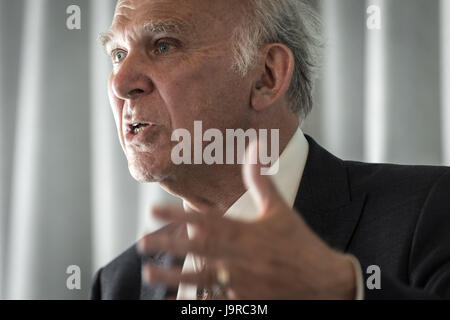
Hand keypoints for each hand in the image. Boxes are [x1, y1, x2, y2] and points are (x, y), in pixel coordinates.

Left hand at [138, 145, 355, 299]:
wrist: (324, 281)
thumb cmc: (299, 243)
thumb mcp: (280, 209)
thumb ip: (260, 180)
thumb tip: (255, 145)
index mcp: (247, 232)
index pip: (207, 220)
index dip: (179, 214)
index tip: (155, 209)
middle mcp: (241, 256)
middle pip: (198, 249)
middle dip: (168, 244)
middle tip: (142, 240)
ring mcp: (242, 281)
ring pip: (201, 278)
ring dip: (173, 274)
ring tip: (149, 270)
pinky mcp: (247, 300)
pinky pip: (216, 300)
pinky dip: (197, 300)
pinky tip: (176, 299)